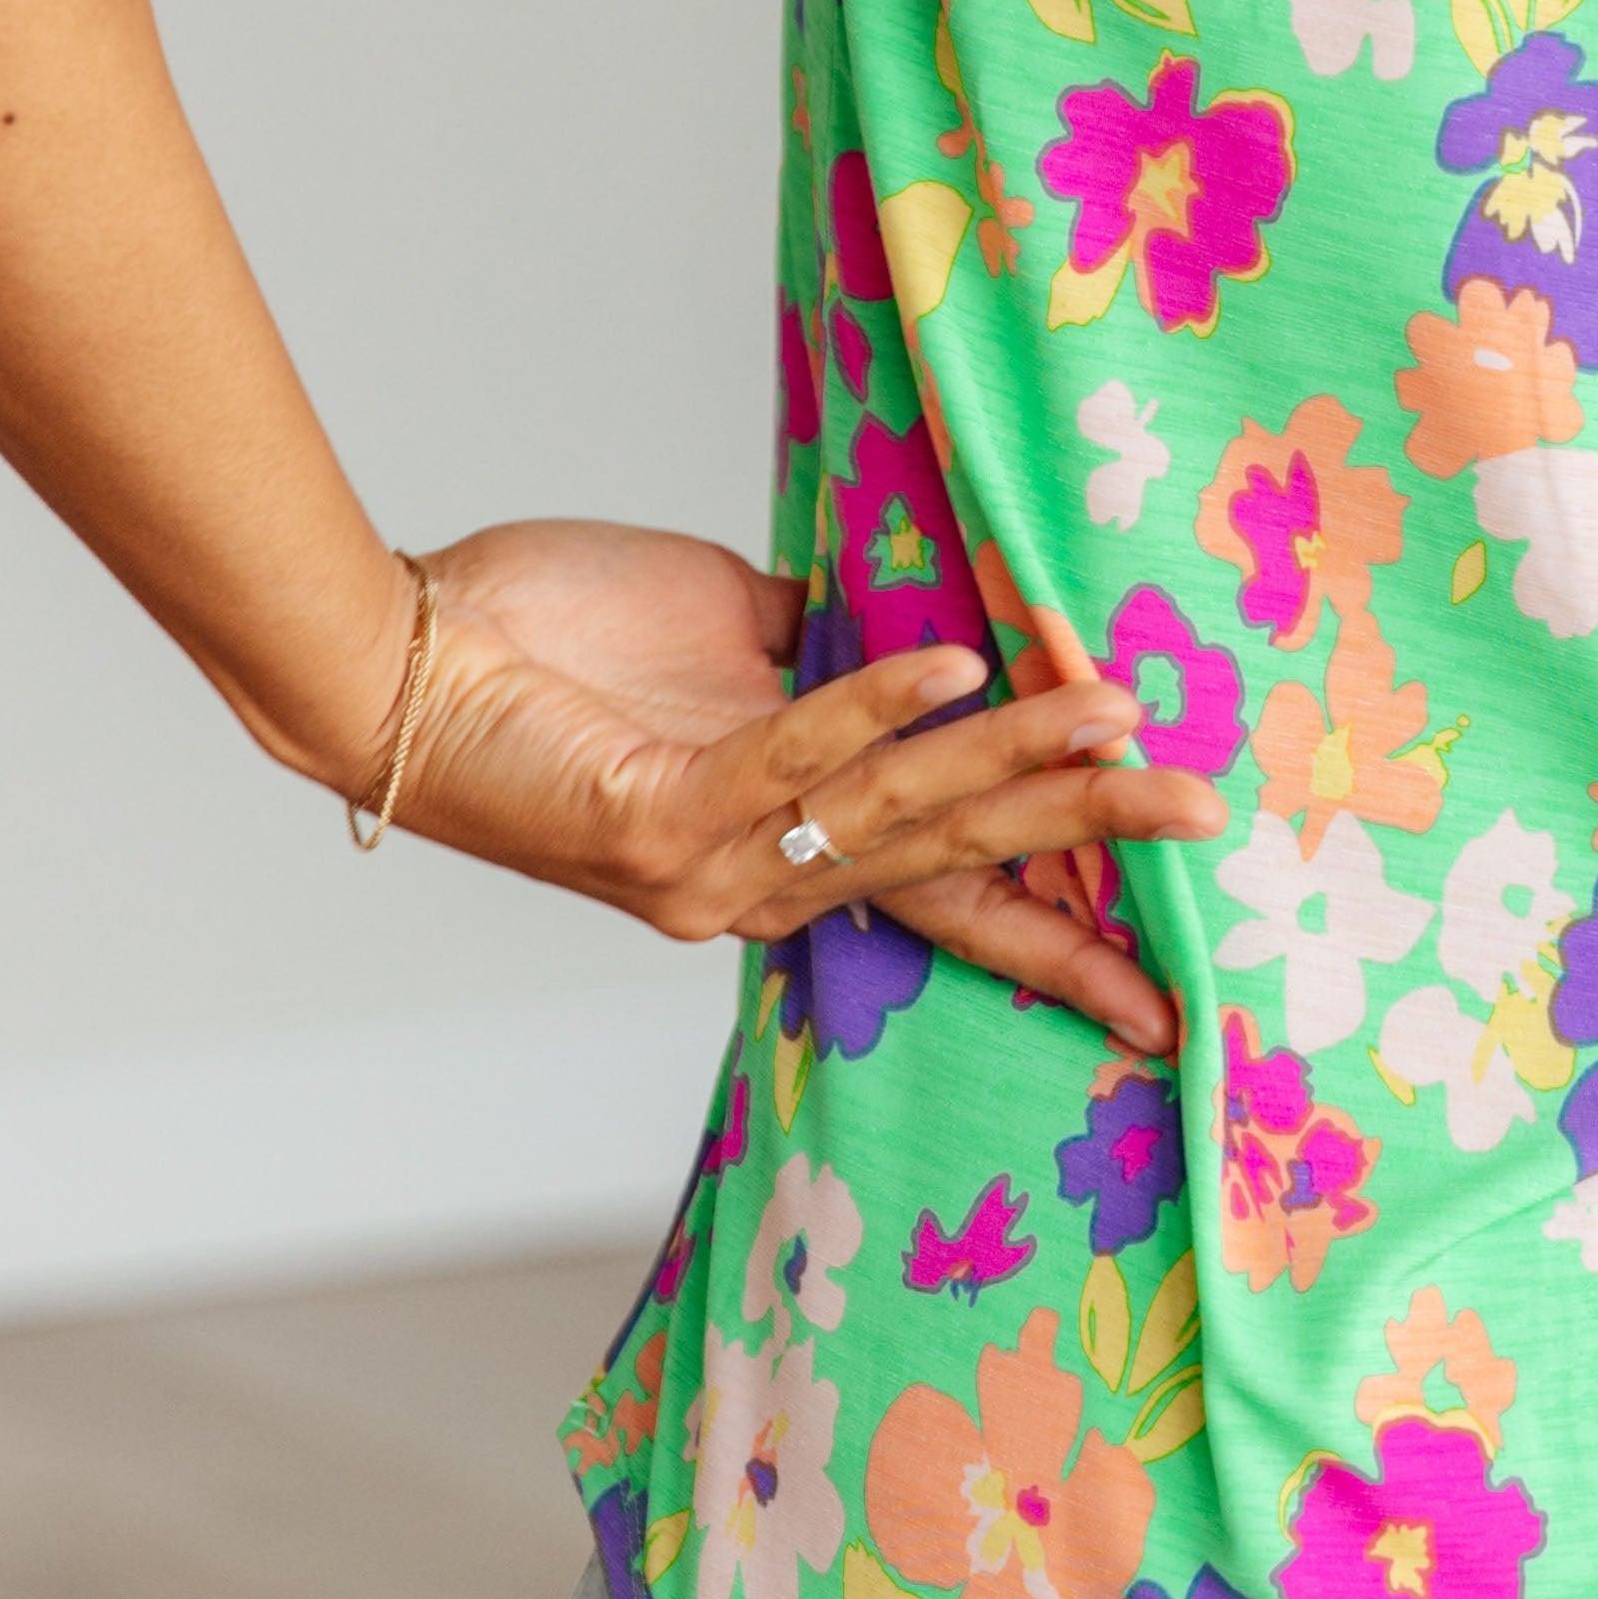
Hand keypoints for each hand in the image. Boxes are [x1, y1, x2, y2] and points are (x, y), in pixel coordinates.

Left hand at [370, 516, 1212, 1053]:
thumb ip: (818, 648)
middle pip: (958, 871)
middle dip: (1088, 846)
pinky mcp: (659, 816)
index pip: (949, 899)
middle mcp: (757, 882)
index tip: (1164, 985)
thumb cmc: (543, 638)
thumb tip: (925, 613)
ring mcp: (711, 863)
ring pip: (898, 817)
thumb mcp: (720, 637)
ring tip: (1117, 714)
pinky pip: (793, 758)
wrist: (392, 659)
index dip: (1060, 931)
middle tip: (1205, 819)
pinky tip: (958, 664)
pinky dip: (876, 711)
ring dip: (1014, 764)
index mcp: (782, 847)